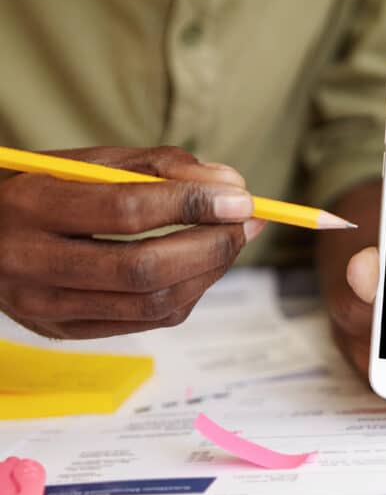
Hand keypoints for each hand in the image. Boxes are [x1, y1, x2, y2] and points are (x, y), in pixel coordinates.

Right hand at [0, 146, 264, 338]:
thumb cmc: (42, 190)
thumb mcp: (85, 163)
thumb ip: (158, 166)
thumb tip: (231, 183)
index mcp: (30, 206)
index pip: (126, 210)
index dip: (192, 205)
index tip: (240, 198)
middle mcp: (31, 262)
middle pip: (143, 268)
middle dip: (210, 246)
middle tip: (246, 223)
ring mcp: (46, 307)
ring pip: (151, 304)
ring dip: (208, 273)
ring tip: (232, 240)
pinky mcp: (65, 332)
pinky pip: (145, 321)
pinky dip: (187, 293)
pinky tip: (202, 266)